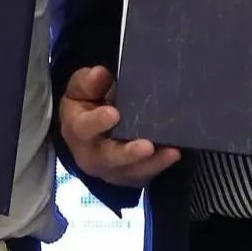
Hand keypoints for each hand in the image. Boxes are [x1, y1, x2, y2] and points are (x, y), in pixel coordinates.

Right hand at [59, 66, 181, 186]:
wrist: (89, 131)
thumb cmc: (86, 105)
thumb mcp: (80, 89)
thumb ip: (88, 82)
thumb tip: (99, 74)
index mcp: (78, 130)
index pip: (84, 127)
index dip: (98, 122)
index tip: (113, 113)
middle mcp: (93, 155)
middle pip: (110, 158)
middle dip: (129, 153)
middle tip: (146, 146)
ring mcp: (112, 169)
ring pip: (132, 171)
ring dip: (152, 163)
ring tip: (170, 152)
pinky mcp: (130, 176)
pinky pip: (146, 174)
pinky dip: (160, 165)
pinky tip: (174, 154)